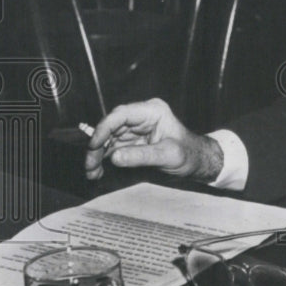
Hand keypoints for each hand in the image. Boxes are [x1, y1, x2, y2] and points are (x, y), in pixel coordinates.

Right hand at [84, 98, 223, 182]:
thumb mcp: (168, 155)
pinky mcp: (131, 141)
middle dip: (97, 146)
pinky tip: (98, 172)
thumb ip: (141, 156)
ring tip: (92, 173)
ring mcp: (135, 129)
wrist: (197, 162)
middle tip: (89, 166)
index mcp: (152, 111)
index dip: (103, 128)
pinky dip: (104, 159)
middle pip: (110, 127)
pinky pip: (112, 147)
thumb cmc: (188, 154)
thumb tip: (114, 157)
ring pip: (107, 138)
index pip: (121, 115)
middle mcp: (141, 117)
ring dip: (97, 155)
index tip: (93, 145)